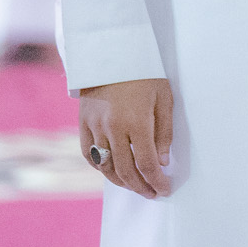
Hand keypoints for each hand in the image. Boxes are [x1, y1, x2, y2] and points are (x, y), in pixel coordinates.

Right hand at [78, 77, 173, 197]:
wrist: (111, 53)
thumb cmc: (144, 73)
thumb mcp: (164, 98)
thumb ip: (164, 132)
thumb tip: (162, 162)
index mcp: (136, 122)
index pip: (147, 163)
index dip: (156, 181)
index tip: (165, 190)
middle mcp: (113, 129)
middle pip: (125, 170)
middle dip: (141, 186)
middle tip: (152, 193)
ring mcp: (95, 128)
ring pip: (105, 167)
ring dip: (121, 182)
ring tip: (135, 186)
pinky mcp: (83, 124)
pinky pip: (88, 155)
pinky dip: (100, 168)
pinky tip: (111, 173)